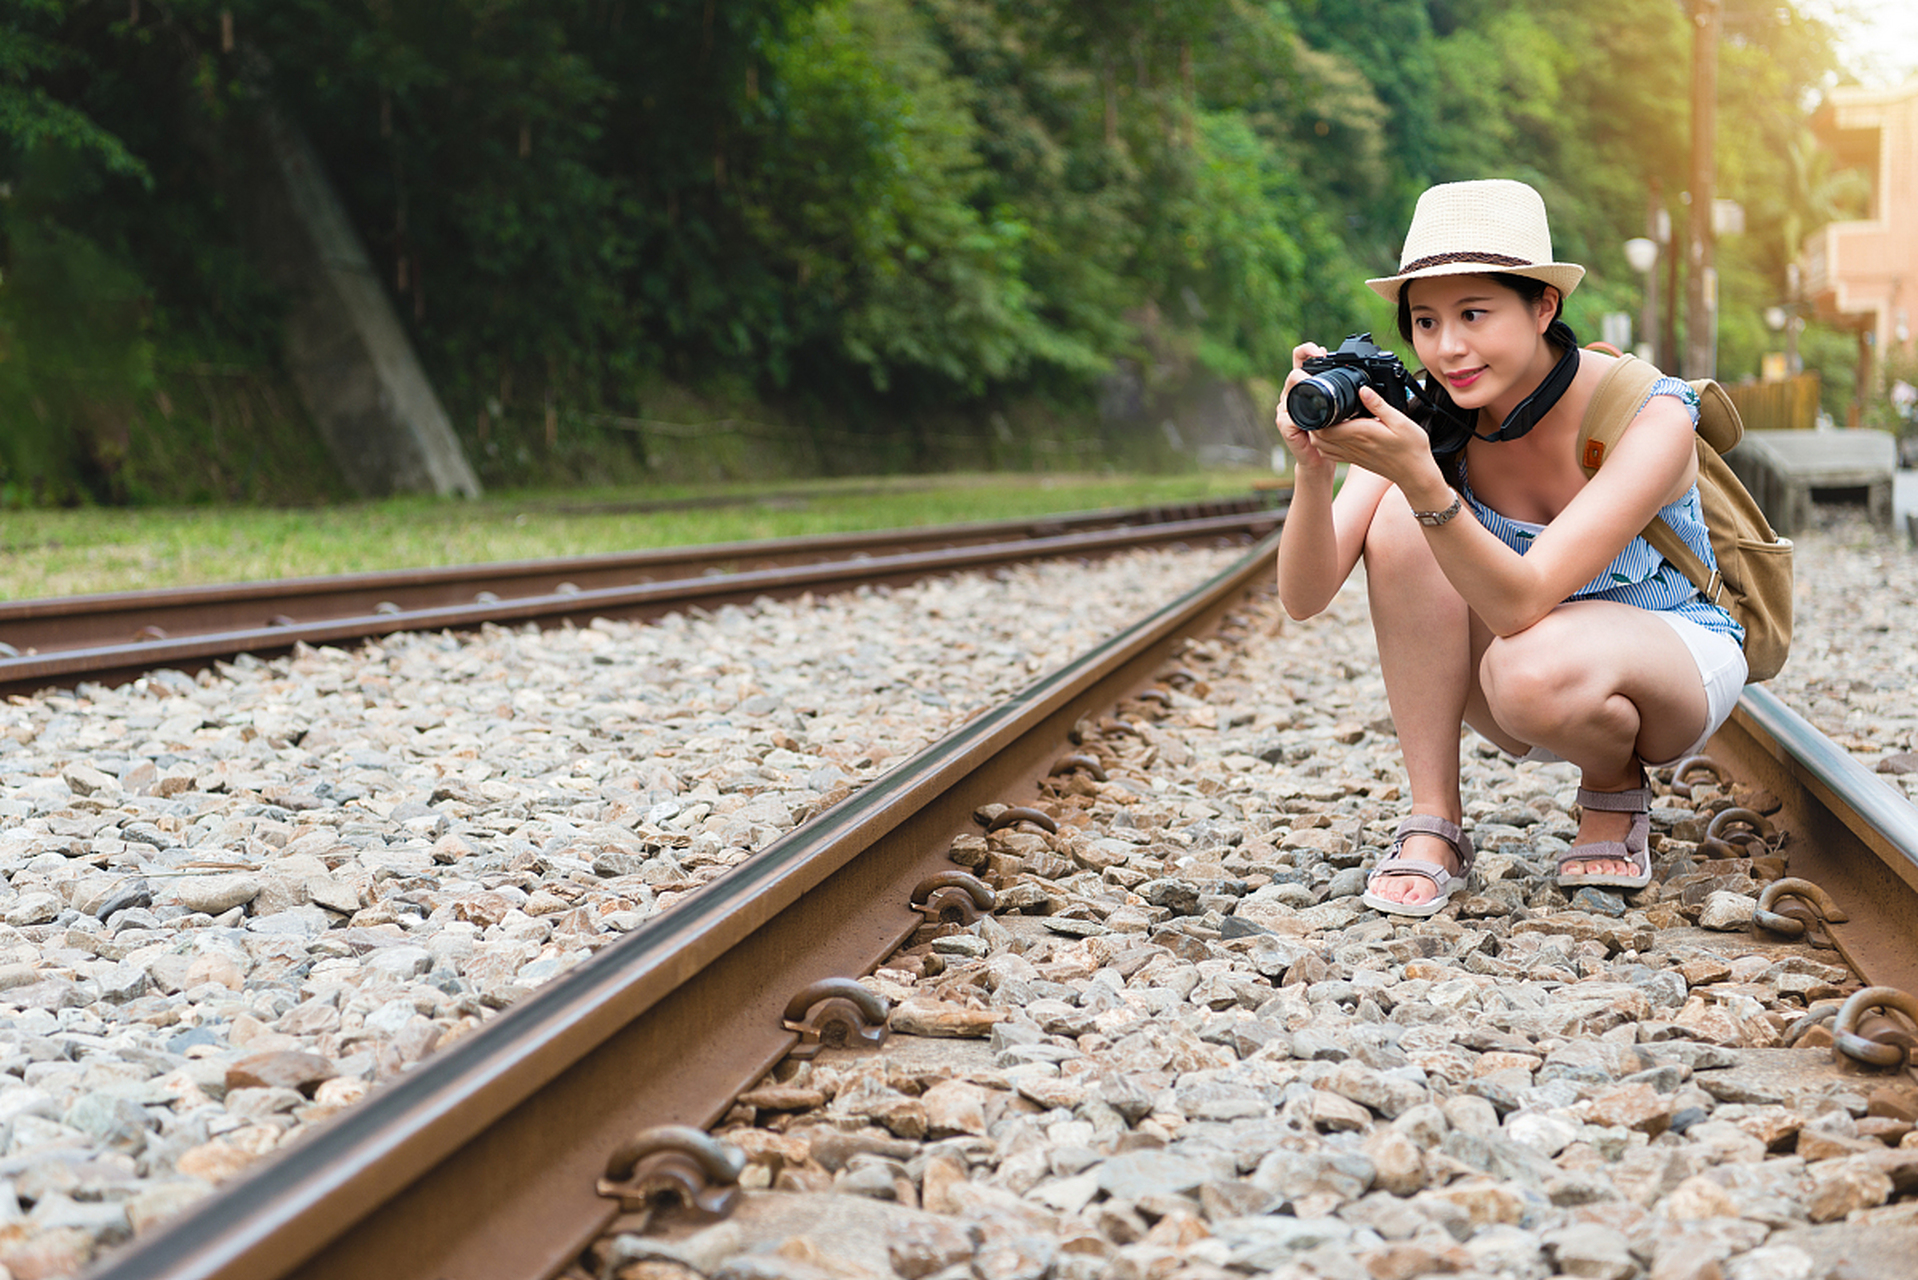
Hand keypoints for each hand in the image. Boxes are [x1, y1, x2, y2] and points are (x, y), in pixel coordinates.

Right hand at [1275, 342, 1331, 470]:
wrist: (1320, 459)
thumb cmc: (1330, 433)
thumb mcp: (1338, 408)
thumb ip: (1343, 391)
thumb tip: (1360, 378)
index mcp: (1304, 387)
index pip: (1299, 360)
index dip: (1307, 351)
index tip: (1320, 351)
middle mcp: (1291, 396)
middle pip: (1293, 373)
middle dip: (1305, 366)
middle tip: (1319, 362)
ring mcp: (1285, 410)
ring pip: (1289, 390)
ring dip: (1299, 383)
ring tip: (1310, 379)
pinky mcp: (1285, 426)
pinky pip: (1289, 417)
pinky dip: (1299, 412)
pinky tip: (1310, 411)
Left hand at [1300, 383, 1438, 494]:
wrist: (1415, 473)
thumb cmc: (1411, 447)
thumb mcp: (1400, 420)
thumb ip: (1379, 405)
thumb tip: (1362, 389)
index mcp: (1360, 433)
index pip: (1325, 428)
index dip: (1316, 416)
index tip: (1320, 402)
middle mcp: (1352, 446)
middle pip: (1318, 437)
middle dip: (1313, 423)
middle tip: (1319, 408)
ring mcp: (1352, 455)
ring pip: (1321, 447)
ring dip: (1317, 435)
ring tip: (1324, 419)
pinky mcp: (1354, 460)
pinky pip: (1331, 455)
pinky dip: (1324, 445)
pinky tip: (1332, 435)